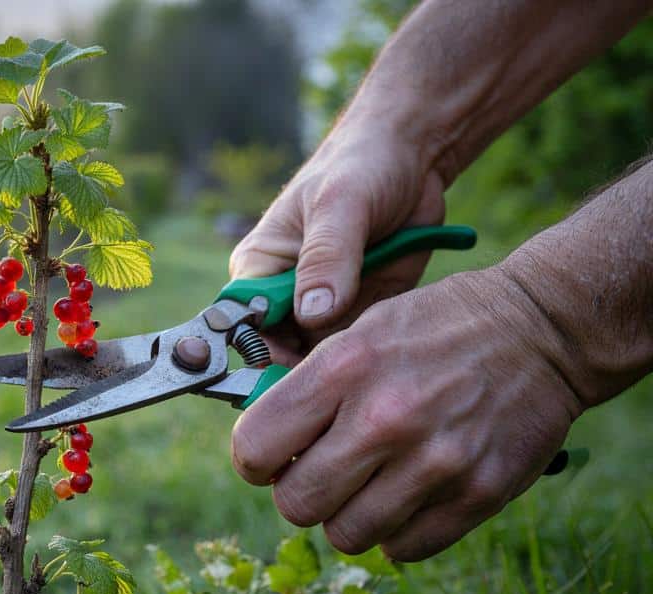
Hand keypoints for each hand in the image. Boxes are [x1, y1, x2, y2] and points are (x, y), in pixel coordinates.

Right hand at [229, 123, 446, 363]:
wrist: (414, 158)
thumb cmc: (360, 165)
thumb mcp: (341, 205)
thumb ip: (326, 258)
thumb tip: (311, 314)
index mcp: (259, 267)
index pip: (243, 324)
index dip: (261, 352)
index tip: (293, 371)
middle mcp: (285, 294)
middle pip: (281, 351)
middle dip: (308, 366)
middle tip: (342, 371)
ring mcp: (325, 307)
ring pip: (322, 356)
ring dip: (344, 360)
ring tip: (371, 352)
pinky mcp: (361, 311)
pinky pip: (359, 347)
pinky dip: (372, 351)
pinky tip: (389, 341)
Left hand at [229, 266, 580, 560]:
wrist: (540, 332)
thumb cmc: (435, 328)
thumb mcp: (360, 329)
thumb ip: (308, 386)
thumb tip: (259, 444)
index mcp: (345, 368)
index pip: (255, 448)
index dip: (255, 460)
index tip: (272, 456)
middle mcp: (385, 418)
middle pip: (296, 504)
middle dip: (300, 492)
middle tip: (323, 471)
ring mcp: (434, 462)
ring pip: (347, 535)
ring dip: (348, 516)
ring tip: (369, 483)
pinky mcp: (477, 495)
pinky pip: (404, 549)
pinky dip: (397, 532)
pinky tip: (408, 495)